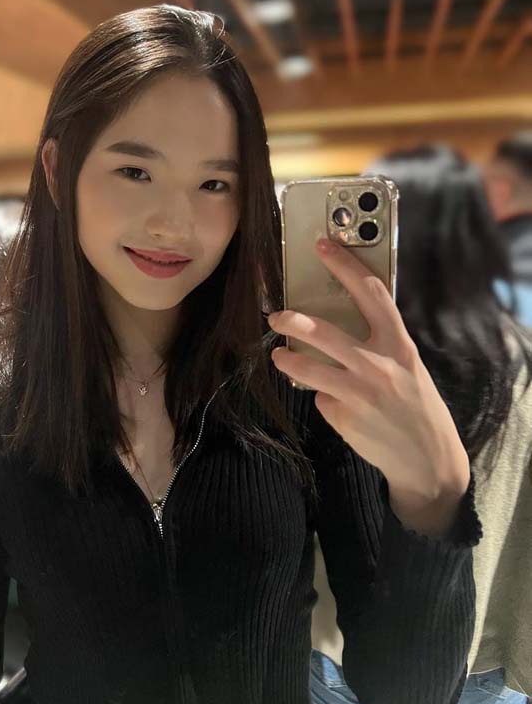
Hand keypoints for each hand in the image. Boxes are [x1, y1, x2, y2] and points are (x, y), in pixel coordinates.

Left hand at [269, 239, 469, 535]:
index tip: (322, 245)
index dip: (345, 265)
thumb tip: (333, 327)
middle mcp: (379, 365)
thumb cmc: (415, 404)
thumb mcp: (407, 366)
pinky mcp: (344, 417)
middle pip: (326, 332)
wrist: (428, 458)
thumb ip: (378, 345)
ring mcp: (360, 393)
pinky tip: (339, 407)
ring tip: (280, 355)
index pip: (371, 293)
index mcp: (399, 344)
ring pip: (309, 368)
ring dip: (288, 359)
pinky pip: (321, 399)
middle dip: (294, 320)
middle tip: (276, 314)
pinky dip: (323, 398)